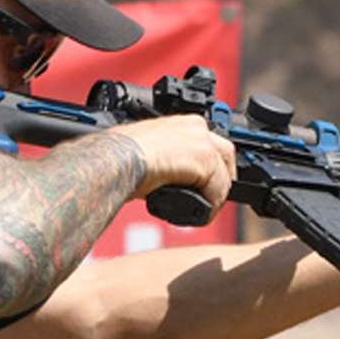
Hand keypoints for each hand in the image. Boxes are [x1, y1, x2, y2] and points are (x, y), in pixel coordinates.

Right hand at [112, 115, 236, 219]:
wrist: (113, 160)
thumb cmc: (117, 157)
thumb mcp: (149, 153)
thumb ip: (167, 161)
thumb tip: (171, 180)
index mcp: (183, 123)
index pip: (212, 145)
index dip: (212, 169)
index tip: (207, 184)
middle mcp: (196, 127)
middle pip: (226, 157)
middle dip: (222, 180)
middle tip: (211, 201)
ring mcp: (202, 142)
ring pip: (224, 177)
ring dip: (215, 198)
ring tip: (200, 213)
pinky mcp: (204, 160)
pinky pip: (217, 191)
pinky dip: (209, 208)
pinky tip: (195, 215)